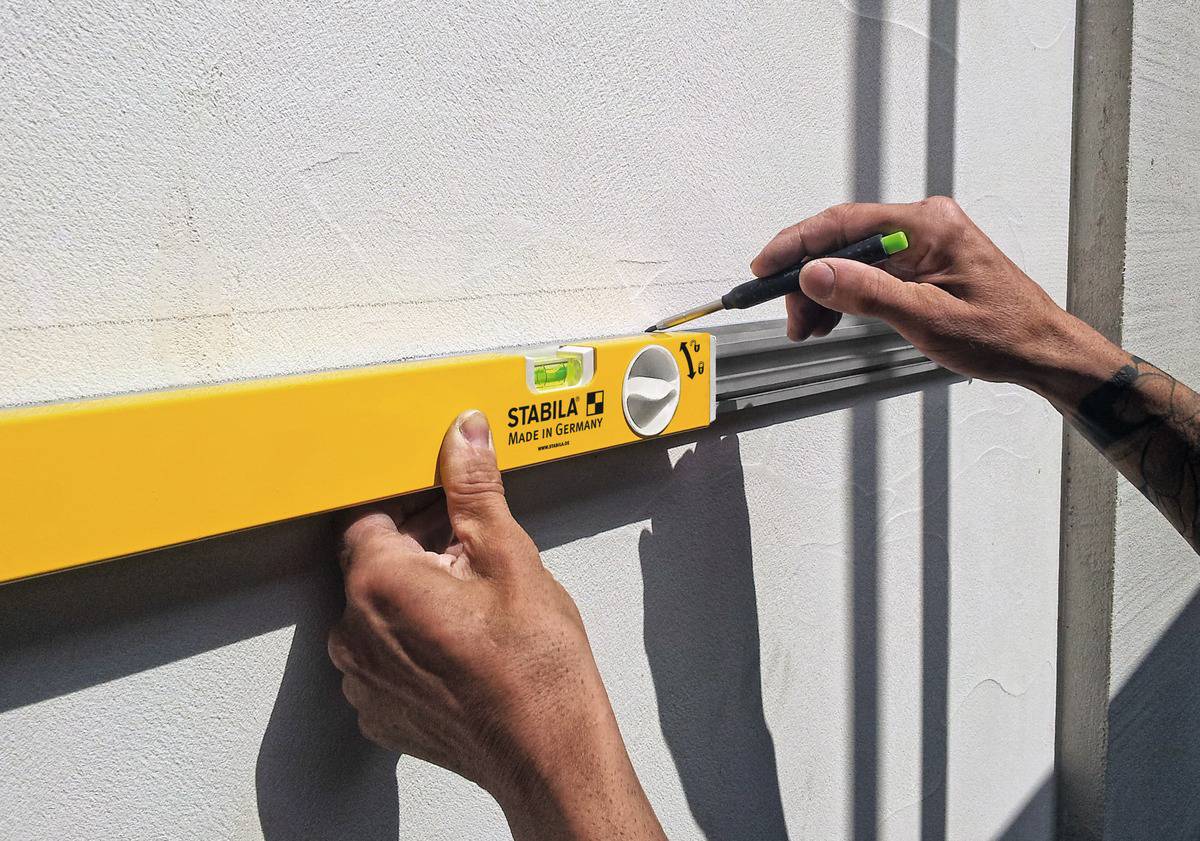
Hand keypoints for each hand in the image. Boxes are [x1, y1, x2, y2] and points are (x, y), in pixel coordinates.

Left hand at [327, 410, 664, 840]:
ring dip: (415, 598)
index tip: (446, 510)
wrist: (549, 751)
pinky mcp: (379, 711)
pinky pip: (384, 657)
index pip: (371, 514)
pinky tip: (462, 646)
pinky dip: (413, 644)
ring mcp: (363, 679)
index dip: (413, 506)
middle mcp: (355, 632)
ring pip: (378, 611)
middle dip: (419, 550)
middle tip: (474, 559)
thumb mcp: (511, 558)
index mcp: (381, 583)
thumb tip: (463, 437)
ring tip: (474, 609)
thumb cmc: (536, 668)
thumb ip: (475, 489)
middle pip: (373, 563)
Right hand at [750, 197, 1116, 393]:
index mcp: (928, 225)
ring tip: (806, 327)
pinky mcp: (923, 262)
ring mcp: (924, 242)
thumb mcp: (927, 317)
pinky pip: (870, 270)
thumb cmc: (1002, 333)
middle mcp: (925, 224)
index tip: (764, 268)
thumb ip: (867, 292)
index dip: (796, 245)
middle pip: (843, 240)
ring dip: (825, 292)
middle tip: (789, 316)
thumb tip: (816, 273)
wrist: (1041, 350)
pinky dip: (846, 295)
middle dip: (808, 278)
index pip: (843, 223)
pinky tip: (831, 318)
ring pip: (852, 258)